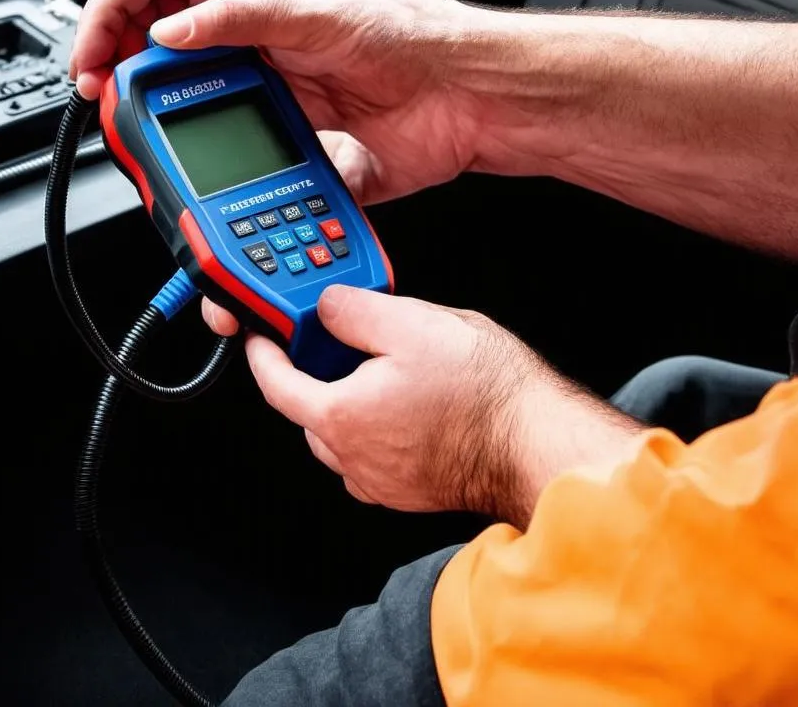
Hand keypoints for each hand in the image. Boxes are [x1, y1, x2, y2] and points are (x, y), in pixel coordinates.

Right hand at [72, 0, 492, 207]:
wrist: (468, 102)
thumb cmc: (415, 40)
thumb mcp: (326, 17)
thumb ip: (247, 18)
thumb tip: (172, 30)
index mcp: (251, 8)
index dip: (113, 13)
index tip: (95, 54)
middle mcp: (251, 58)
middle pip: (159, 62)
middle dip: (122, 82)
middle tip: (108, 108)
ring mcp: (267, 109)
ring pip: (191, 125)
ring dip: (164, 148)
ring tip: (151, 163)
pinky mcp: (291, 156)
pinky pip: (239, 177)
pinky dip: (216, 196)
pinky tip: (208, 204)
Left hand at [241, 285, 547, 518]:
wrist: (536, 441)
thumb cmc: (484, 393)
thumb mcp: (410, 323)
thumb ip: (352, 311)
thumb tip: (326, 307)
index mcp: (341, 417)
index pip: (277, 386)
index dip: (263, 355)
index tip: (261, 337)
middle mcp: (354, 457)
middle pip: (308, 412)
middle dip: (313, 376)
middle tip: (335, 341)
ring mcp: (383, 480)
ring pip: (341, 437)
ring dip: (346, 404)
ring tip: (381, 369)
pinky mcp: (411, 490)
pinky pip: (373, 456)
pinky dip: (374, 429)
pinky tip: (406, 404)